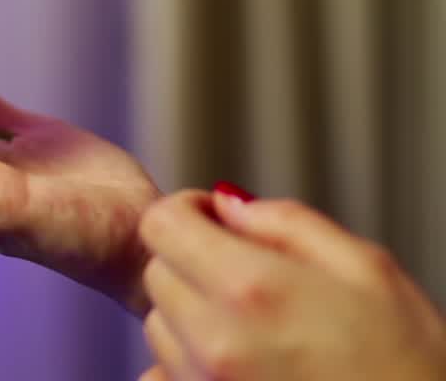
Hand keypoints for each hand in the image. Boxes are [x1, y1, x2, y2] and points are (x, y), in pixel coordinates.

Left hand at [138, 190, 445, 380]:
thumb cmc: (410, 363)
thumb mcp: (367, 268)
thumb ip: (286, 222)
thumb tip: (227, 203)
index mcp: (250, 287)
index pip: (160, 224)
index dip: (187, 210)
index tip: (215, 219)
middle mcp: (214, 339)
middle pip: (156, 273)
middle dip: (190, 260)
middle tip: (243, 272)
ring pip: (159, 325)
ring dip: (189, 313)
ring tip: (251, 325)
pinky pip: (163, 375)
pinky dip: (186, 364)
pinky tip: (240, 364)